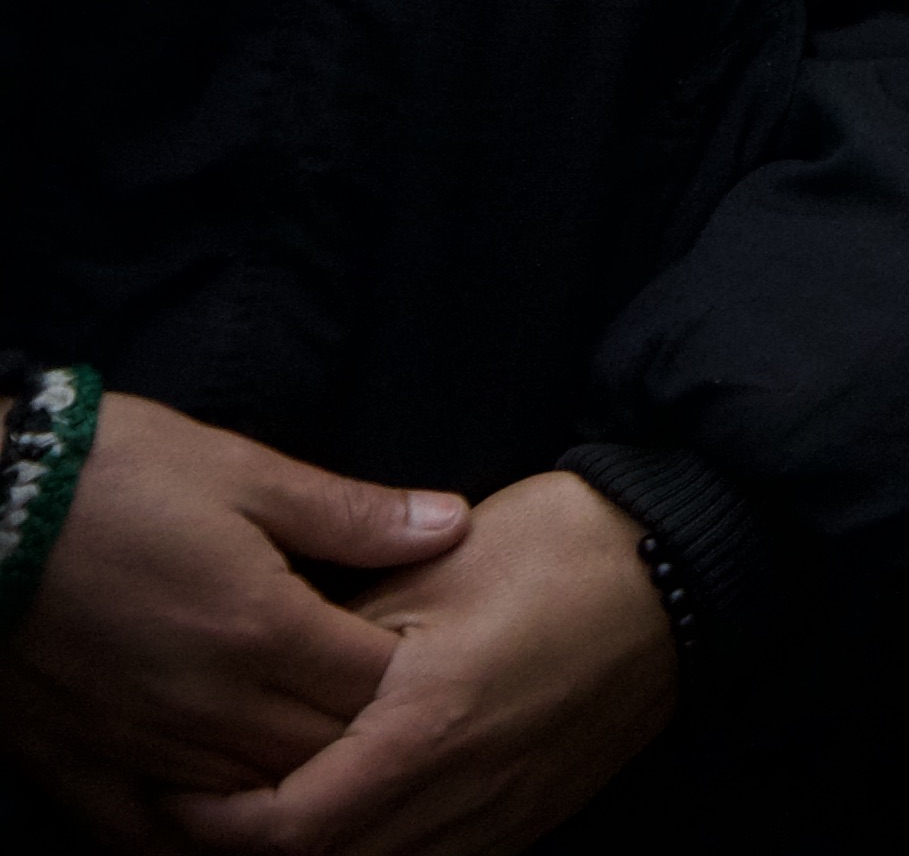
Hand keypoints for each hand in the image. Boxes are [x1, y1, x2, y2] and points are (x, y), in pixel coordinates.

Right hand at [0, 396, 443, 805]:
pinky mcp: (71, 764)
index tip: (431, 656)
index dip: (415, 676)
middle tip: (388, 717)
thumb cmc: (113, 477)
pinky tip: (221, 824)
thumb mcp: (246, 473)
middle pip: (320, 754)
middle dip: (363, 738)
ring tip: (322, 766)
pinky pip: (145, 831)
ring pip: (247, 798)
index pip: (376, 686)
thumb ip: (353, 514)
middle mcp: (206, 702)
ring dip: (289, 785)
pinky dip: (191, 835)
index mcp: (262, 627)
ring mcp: (137, 743)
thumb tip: (453, 523)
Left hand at [152, 473, 670, 855]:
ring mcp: (509, 811)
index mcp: (424, 729)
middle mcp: (465, 789)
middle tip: (217, 809)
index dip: (216, 826)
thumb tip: (262, 687)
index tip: (183, 793)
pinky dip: (392, 854)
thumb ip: (337, 642)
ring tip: (288, 811)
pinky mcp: (540, 813)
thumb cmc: (557, 547)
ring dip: (328, 854)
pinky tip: (374, 818)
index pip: (287, 830)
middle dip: (259, 849)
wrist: (684, 559)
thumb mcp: (429, 573)